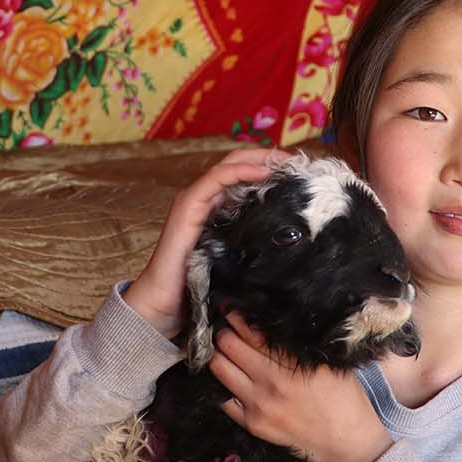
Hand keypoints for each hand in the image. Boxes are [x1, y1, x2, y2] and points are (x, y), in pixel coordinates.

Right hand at [123, 148, 292, 337]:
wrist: (164, 304)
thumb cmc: (199, 287)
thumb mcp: (236, 261)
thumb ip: (252, 246)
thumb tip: (290, 245)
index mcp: (215, 208)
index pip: (243, 175)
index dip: (270, 167)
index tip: (298, 172)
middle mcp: (204, 199)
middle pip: (237, 163)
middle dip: (268, 157)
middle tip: (296, 163)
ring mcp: (194, 200)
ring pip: (228, 165)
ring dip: (258, 159)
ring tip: (284, 162)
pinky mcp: (187, 207)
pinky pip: (216, 179)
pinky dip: (240, 171)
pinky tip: (262, 172)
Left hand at [210, 313, 393, 461]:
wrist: (347, 441)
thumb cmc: (344, 396)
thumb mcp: (327, 361)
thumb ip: (297, 343)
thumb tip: (267, 321)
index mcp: (291, 362)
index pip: (249, 329)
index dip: (236, 315)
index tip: (232, 309)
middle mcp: (270, 381)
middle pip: (227, 344)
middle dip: (225, 332)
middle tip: (228, 329)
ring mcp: (257, 404)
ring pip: (218, 368)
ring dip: (220, 355)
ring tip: (227, 352)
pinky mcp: (251, 423)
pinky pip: (222, 397)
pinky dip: (223, 384)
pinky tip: (232, 378)